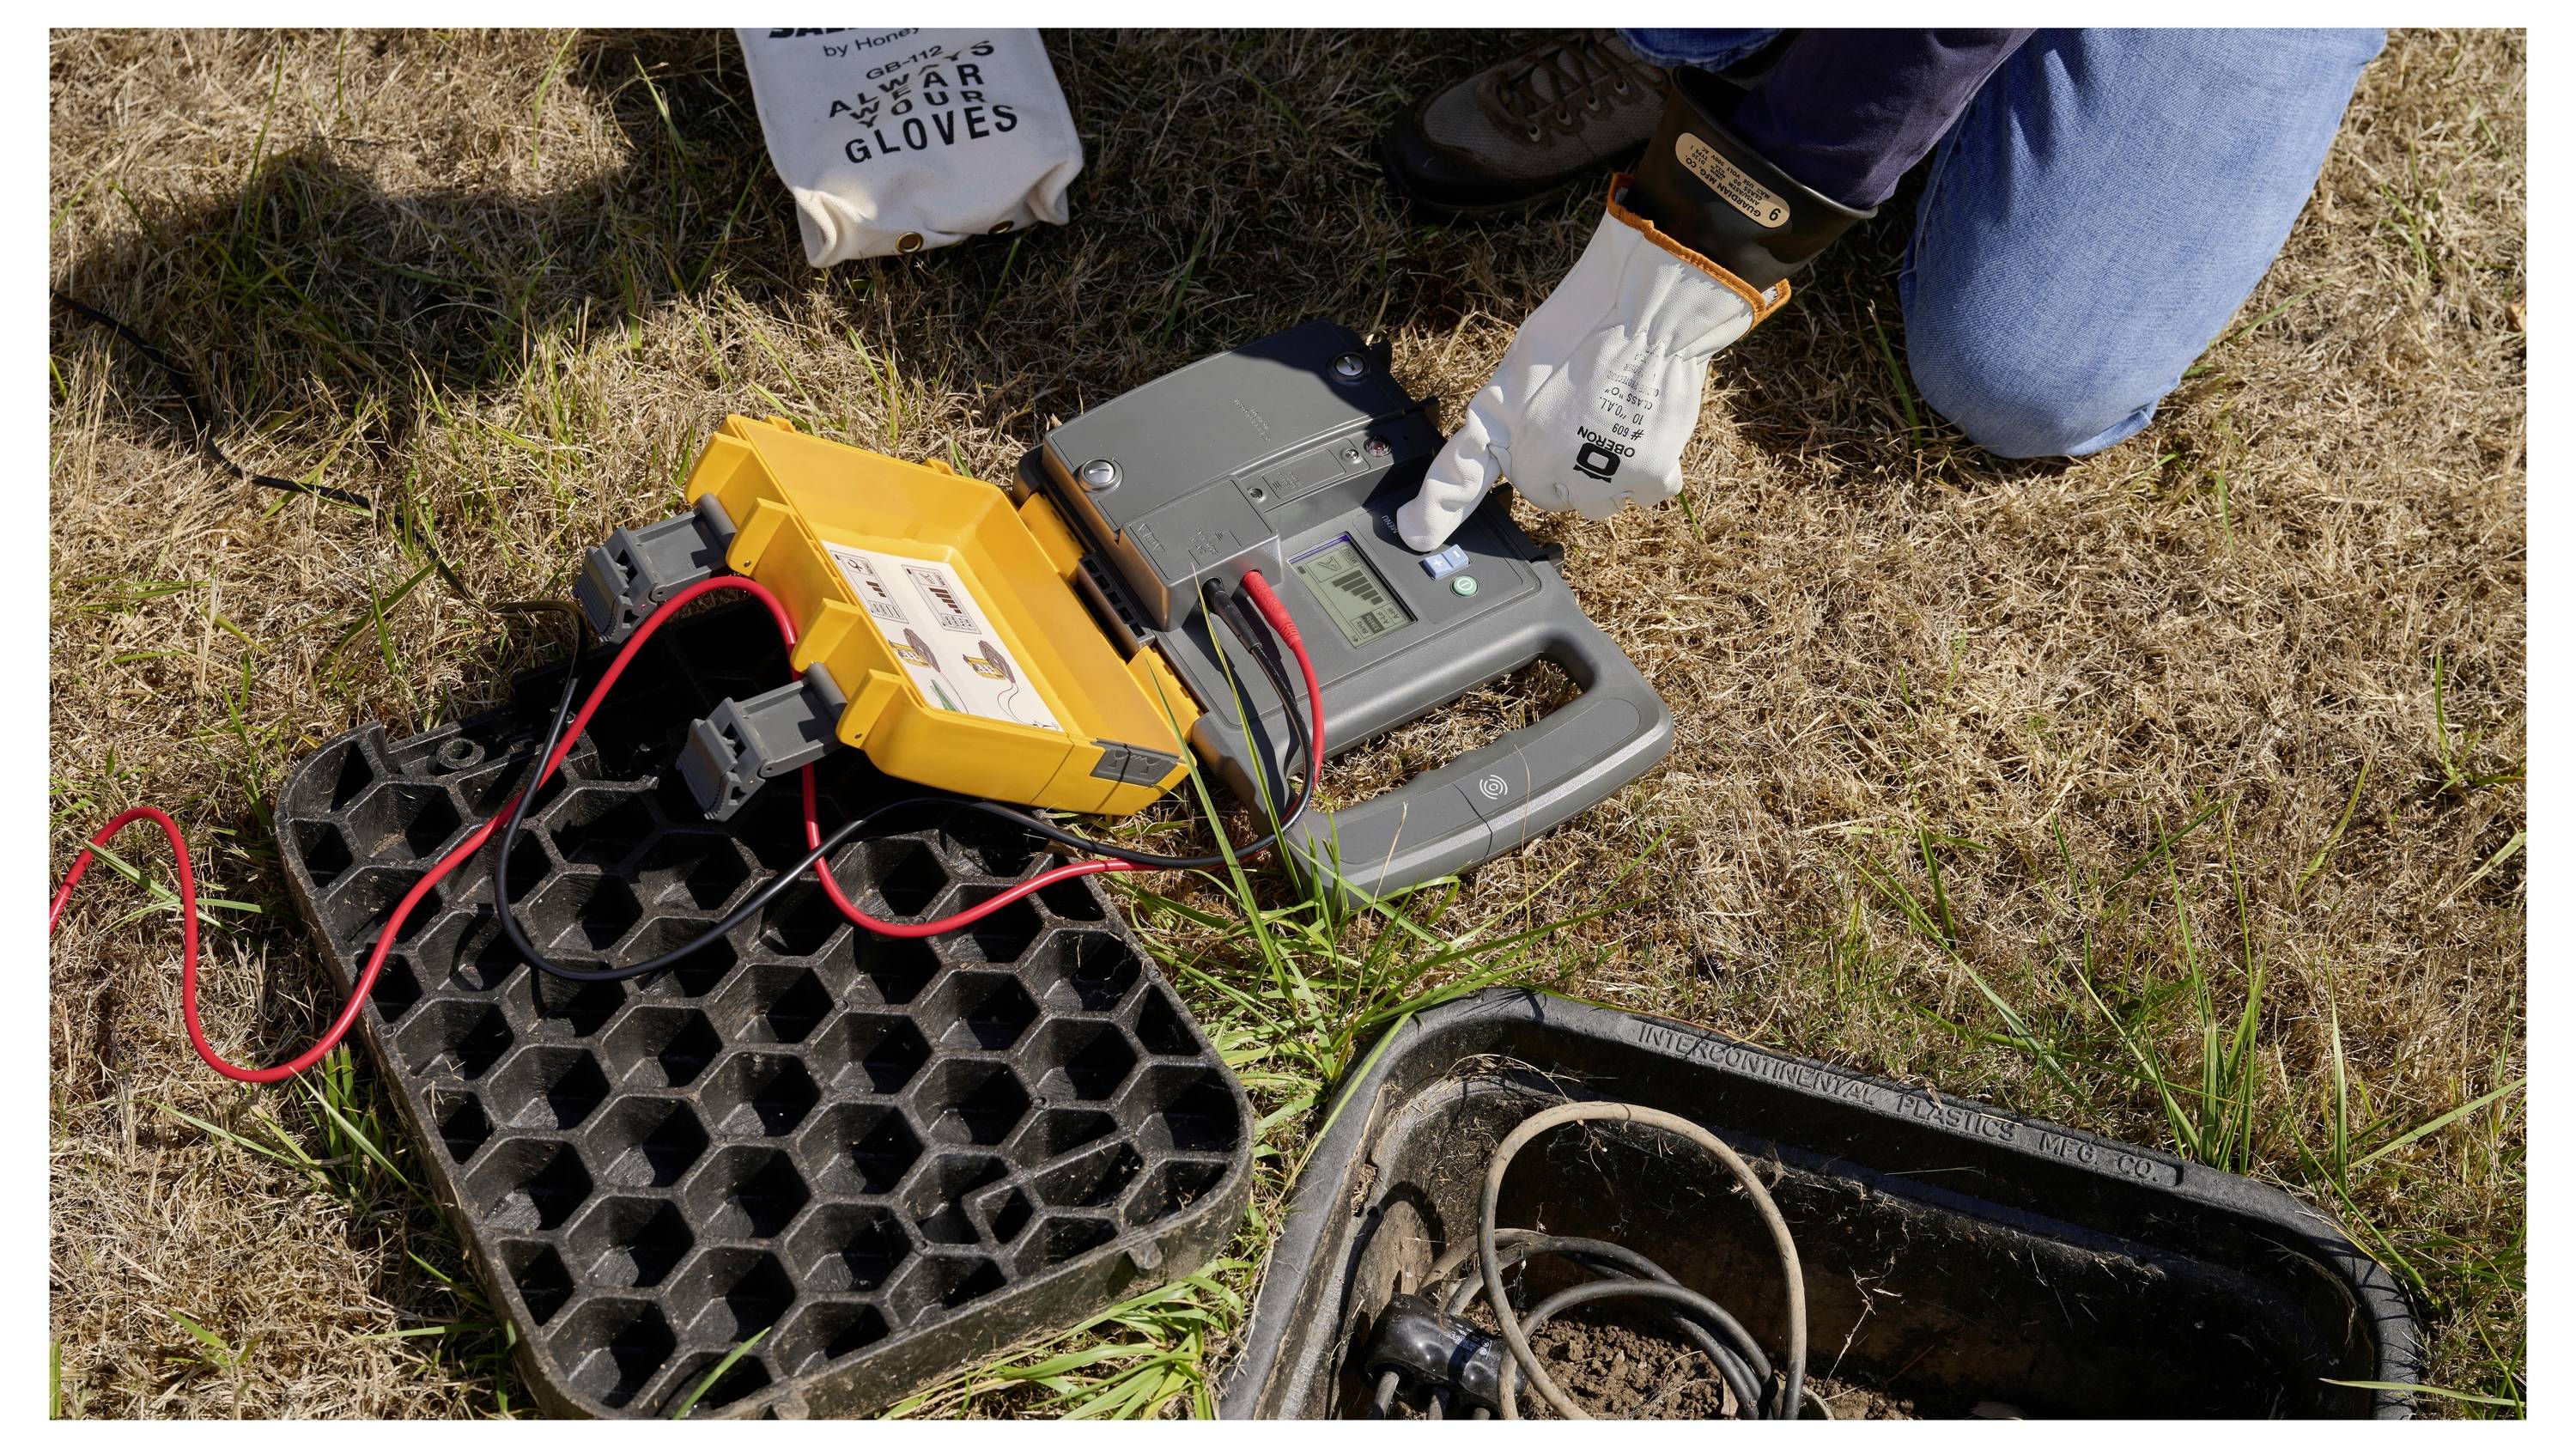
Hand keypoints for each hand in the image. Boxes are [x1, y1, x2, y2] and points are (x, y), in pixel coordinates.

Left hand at [1396, 186, 1781, 551]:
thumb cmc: (1588, 324)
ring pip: (1598, 497)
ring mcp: (1591, 479)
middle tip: (1588, 416)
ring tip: (1620, 418)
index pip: (1457, 479)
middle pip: (1551, 492)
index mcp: (1501, 429)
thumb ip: (1517, 412)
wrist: (1648, 316)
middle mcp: (1540, 465)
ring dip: (1609, 470)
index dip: (1433, 513)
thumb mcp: (1524, 363)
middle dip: (1566, 466)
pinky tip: (1648, 426)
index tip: (1415, 534)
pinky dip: (1650, 466)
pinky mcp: (1641, 481)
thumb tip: (1533, 437)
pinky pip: (1644, 490)